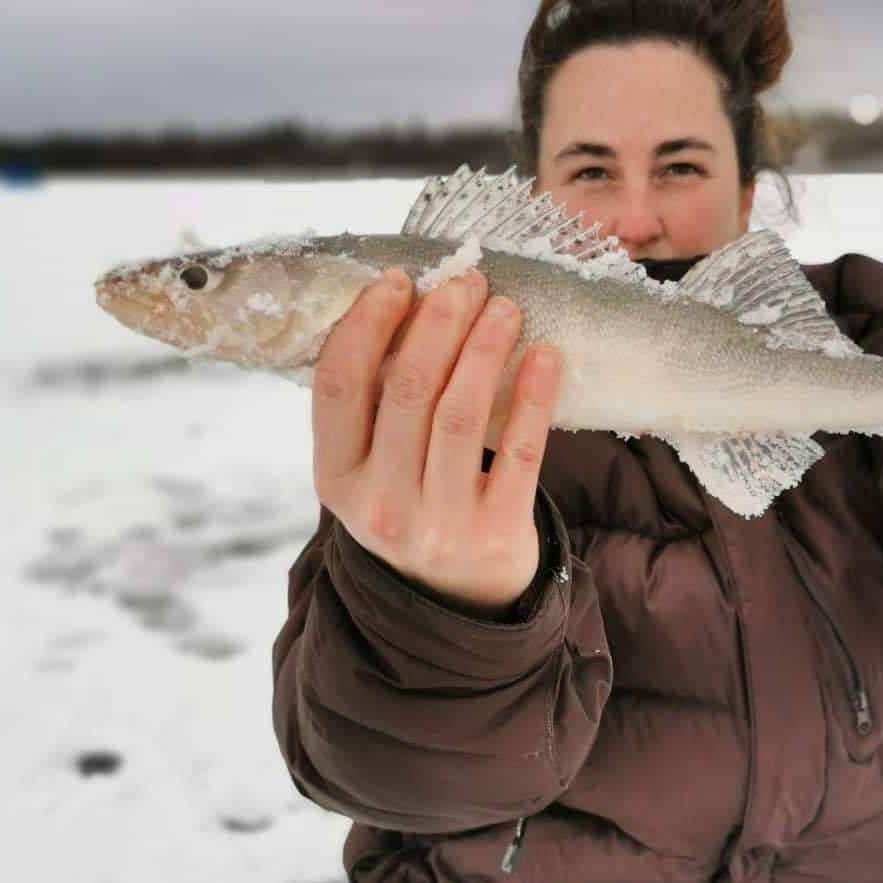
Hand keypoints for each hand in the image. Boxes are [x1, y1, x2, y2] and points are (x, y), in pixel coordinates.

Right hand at [311, 266, 561, 611]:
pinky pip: (517, 453)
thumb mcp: (371, 470)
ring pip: (459, 415)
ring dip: (484, 349)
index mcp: (336, 479)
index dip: (366, 324)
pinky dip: (532, 398)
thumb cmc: (414, 508)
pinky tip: (545, 356)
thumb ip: (375, 405)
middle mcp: (381, 505)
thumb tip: (408, 301)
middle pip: (406, 391)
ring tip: (504, 308)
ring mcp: (438, 524)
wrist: (458, 603)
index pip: (337, 386)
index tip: (399, 280)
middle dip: (438, 323)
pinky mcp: (496, 534)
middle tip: (465, 281)